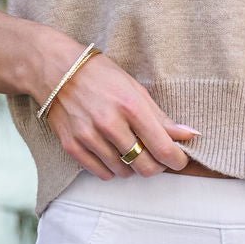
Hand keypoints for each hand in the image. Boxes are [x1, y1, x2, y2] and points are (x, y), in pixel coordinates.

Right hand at [32, 31, 199, 177]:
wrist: (55, 69)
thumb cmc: (99, 76)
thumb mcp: (134, 89)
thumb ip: (161, 117)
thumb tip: (189, 135)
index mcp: (130, 105)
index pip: (163, 148)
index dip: (176, 160)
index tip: (179, 160)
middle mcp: (109, 123)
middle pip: (145, 167)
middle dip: (155, 167)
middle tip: (154, 157)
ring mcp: (89, 137)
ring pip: (124, 172)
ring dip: (131, 166)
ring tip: (127, 148)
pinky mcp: (73, 147)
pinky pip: (102, 174)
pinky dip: (111, 169)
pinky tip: (110, 153)